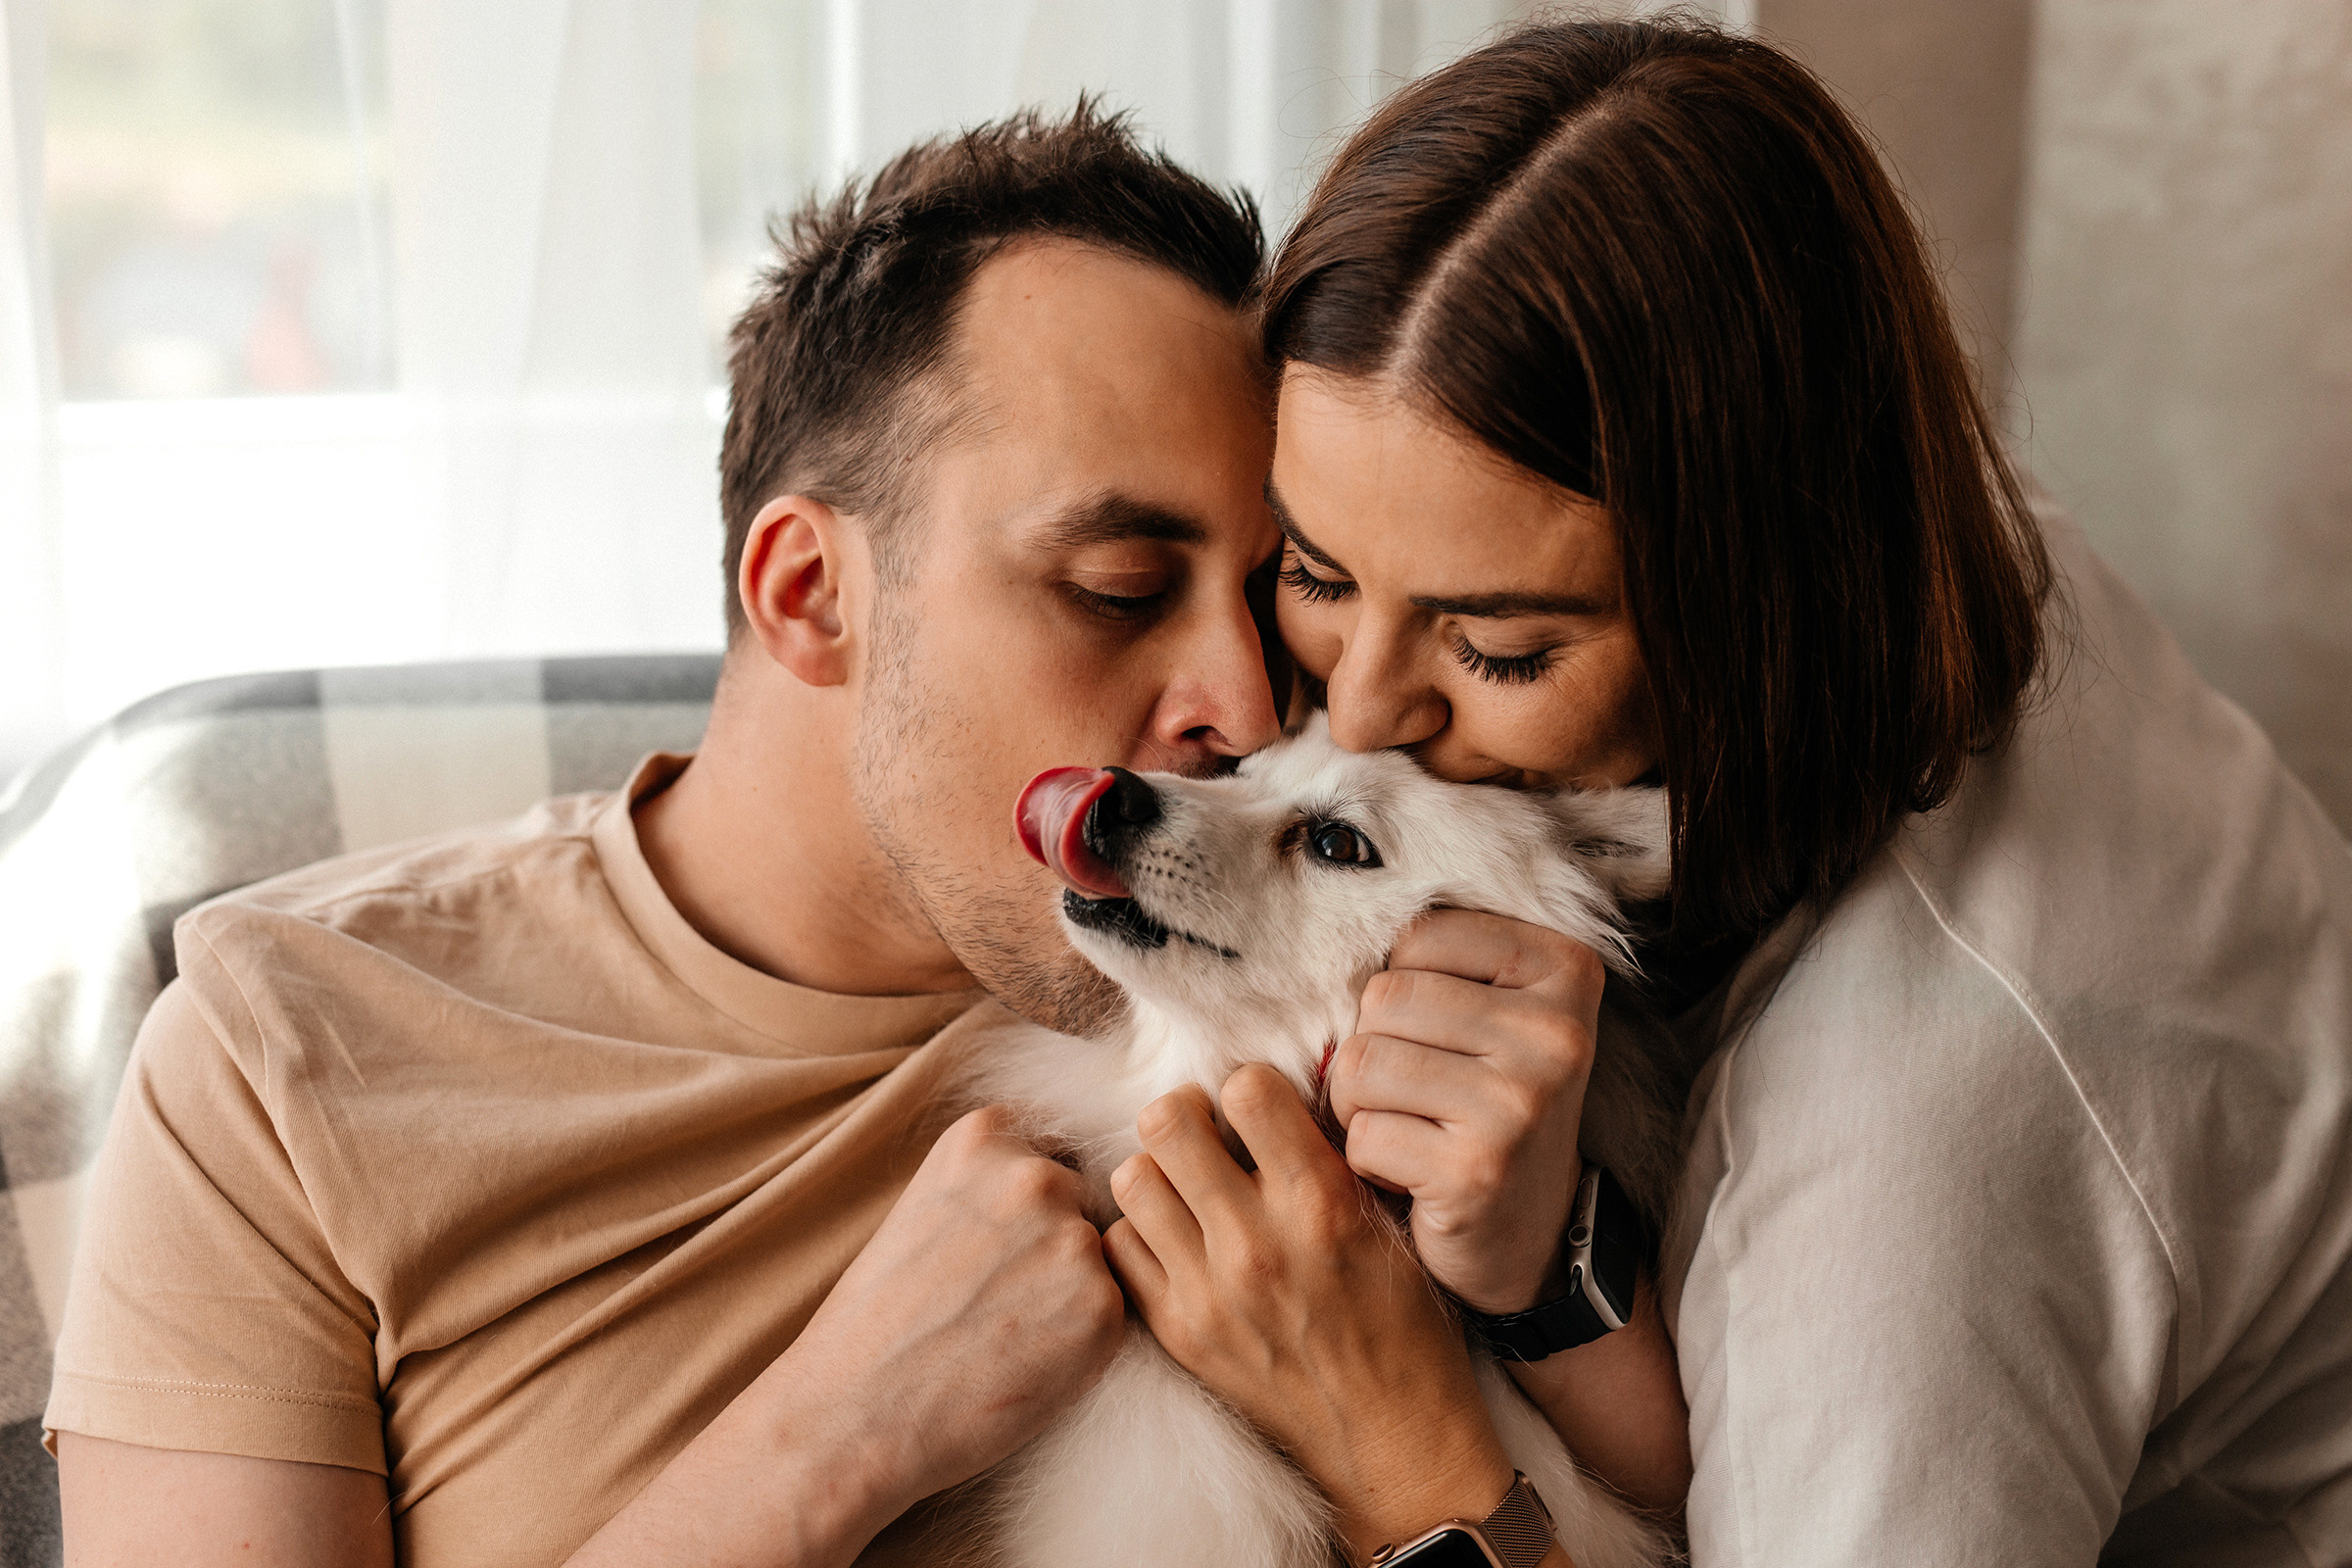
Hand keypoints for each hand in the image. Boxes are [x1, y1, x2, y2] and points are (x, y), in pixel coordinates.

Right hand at [568, 1105, 1125, 1567]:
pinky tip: (1023, 1363)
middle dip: (1053, 1248)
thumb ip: (992, 1182)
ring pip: (1100, 1260)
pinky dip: (1081, 1344)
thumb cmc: (879, 1321)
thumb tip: (1063, 1182)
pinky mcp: (1102, 1306)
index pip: (1049, 1151)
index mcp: (984, 1136)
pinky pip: (1112, 1316)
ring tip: (1003, 1335)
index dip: (1027, 1210)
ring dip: (1071, 1294)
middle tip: (995, 1302)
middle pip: (1082, 1202)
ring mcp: (1073, 1238)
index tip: (991, 1249)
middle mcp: (1035, 1174)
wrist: (852, 1413)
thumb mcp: (927, 1206)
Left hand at [1104, 1067, 1517, 1563]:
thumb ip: (1329, 1160)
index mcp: (1321, 1203)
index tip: (1257, 1111)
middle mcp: (1256, 1241)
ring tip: (1187, 1188)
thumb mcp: (1388, 1226)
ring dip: (1157, 1172)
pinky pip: (1120, 1247)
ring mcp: (1208, 1291)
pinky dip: (1141, 1234)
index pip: (1245, 1089)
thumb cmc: (1404, 1326)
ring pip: (1132, 1179)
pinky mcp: (1178, 1332)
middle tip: (1206, 1134)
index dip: (1249, 1089)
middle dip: (1186, 1114)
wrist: (1393, 1439)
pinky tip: (1176, 1241)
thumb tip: (1274, 1100)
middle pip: (1167, 1121)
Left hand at [1329, 909, 1602, 1314]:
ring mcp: (1520, 1101)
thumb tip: (1317, 942)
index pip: (1419, 936)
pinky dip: (1367, 1160)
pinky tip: (1414, 1173)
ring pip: (1360, 1063)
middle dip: (1373, 1050)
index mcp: (1565, 969)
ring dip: (1359, 1106)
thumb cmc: (1489, 1108)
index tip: (1444, 1039)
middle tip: (1416, 1096)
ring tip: (1409, 1130)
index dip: (1400, 991)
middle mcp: (1555, 1032)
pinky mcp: (1478, 1169)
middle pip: (1384, 997)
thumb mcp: (1491, 1017)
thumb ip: (1437, 965)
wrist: (1532, 1235)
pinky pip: (1361, 1135)